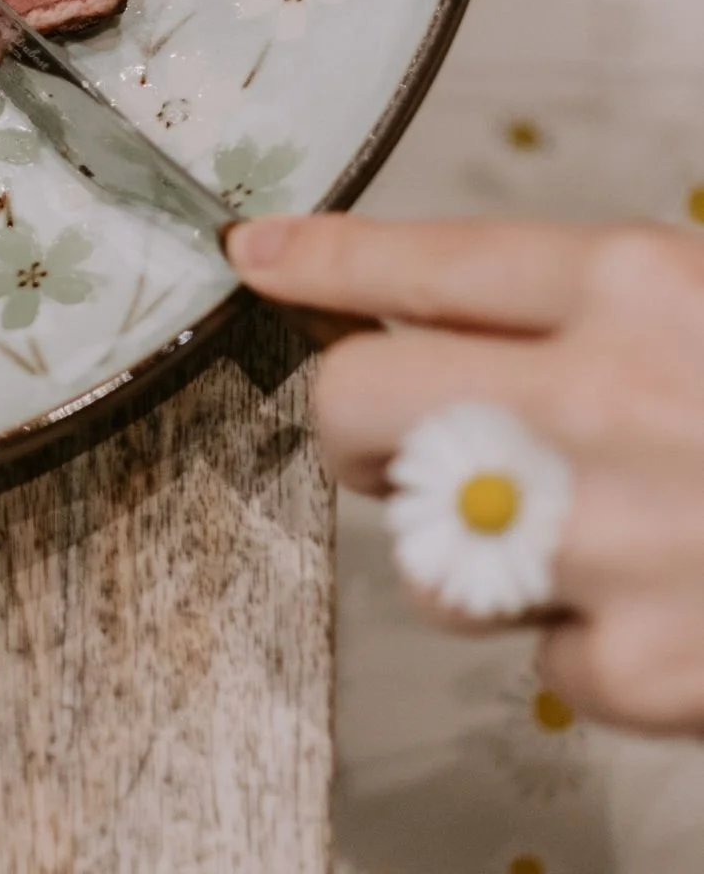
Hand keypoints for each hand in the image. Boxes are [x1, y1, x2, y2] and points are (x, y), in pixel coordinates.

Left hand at [224, 213, 703, 735]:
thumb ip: (592, 311)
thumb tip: (436, 318)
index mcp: (640, 287)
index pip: (422, 260)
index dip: (320, 259)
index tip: (257, 254)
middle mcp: (603, 401)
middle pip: (356, 406)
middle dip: (358, 429)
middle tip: (406, 442)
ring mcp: (614, 540)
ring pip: (424, 552)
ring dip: (476, 551)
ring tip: (591, 537)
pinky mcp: (644, 667)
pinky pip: (538, 653)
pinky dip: (586, 643)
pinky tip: (672, 610)